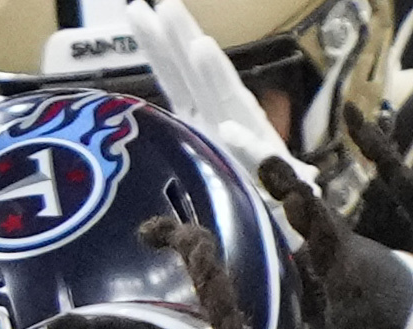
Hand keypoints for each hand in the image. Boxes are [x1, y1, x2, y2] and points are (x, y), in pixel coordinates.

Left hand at [119, 0, 296, 178]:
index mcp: (203, 118)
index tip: (137, 11)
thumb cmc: (234, 189)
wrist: (279, 223)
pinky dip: (247, 148)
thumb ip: (177, 129)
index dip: (157, 47)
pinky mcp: (273, 177)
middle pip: (199, 79)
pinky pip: (258, 165)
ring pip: (228, 108)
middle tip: (166, 5)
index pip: (175, 78)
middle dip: (183, 42)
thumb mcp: (197, 155)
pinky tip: (229, 132)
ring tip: (200, 46)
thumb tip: (133, 100)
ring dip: (215, 79)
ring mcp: (247, 148)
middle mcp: (224, 122)